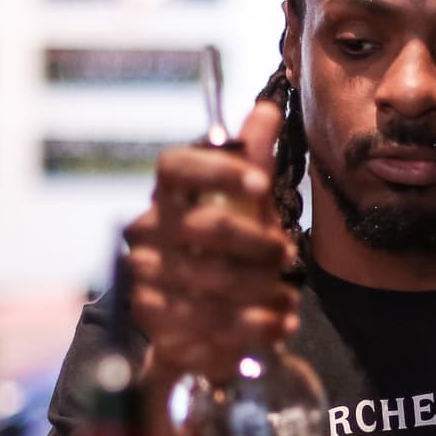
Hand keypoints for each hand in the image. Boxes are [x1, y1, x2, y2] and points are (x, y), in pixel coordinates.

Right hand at [124, 101, 297, 379]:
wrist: (199, 327)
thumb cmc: (227, 253)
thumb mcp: (247, 207)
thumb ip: (254, 161)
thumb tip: (269, 109)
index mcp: (169, 194)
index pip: (175, 167)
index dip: (219, 170)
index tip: (261, 183)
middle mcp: (147, 229)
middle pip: (206, 226)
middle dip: (259, 243)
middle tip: (288, 255)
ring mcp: (146, 274)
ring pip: (214, 278)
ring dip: (263, 288)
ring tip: (287, 295)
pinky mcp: (153, 317)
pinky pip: (213, 320)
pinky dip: (258, 325)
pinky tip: (282, 324)